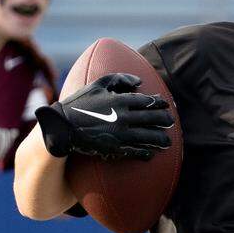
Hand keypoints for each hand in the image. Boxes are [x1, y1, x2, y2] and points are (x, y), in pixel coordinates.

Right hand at [34, 73, 173, 159]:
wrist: (62, 127)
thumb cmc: (79, 103)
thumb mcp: (98, 84)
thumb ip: (120, 79)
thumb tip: (139, 82)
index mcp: (120, 100)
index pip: (147, 101)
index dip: (159, 103)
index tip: (166, 104)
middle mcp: (123, 117)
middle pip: (151, 118)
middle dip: (164, 120)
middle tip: (171, 122)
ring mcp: (120, 134)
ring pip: (147, 137)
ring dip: (160, 139)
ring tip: (168, 142)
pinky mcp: (114, 148)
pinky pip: (135, 151)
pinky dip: (145, 152)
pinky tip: (150, 154)